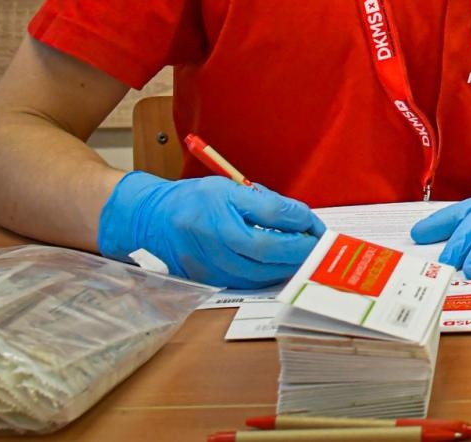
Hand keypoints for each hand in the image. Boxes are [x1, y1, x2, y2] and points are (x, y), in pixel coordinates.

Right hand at [96, 170, 324, 288]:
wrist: (151, 218)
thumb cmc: (195, 199)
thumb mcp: (231, 188)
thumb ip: (268, 204)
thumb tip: (302, 220)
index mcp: (218, 215)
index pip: (270, 226)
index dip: (299, 228)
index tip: (317, 227)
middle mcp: (211, 245)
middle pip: (266, 255)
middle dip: (299, 252)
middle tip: (319, 246)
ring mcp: (207, 267)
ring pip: (257, 275)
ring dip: (286, 268)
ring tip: (305, 257)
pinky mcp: (206, 280)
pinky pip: (244, 282)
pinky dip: (267, 276)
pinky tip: (281, 266)